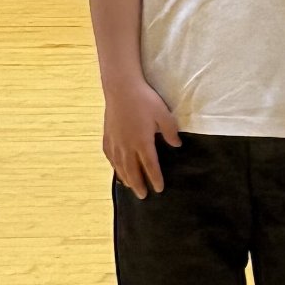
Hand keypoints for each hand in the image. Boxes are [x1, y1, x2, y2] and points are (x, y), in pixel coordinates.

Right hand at [103, 78, 180, 199]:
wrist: (121, 88)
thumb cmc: (144, 100)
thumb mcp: (163, 114)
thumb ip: (170, 131)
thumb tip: (177, 145)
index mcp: (142, 142)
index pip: (150, 166)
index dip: (155, 178)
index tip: (159, 189)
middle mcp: (127, 145)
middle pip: (133, 171)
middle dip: (138, 184)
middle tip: (143, 196)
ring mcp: (115, 141)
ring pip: (120, 166)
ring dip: (125, 178)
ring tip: (130, 187)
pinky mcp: (107, 136)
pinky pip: (110, 156)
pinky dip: (114, 166)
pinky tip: (116, 169)